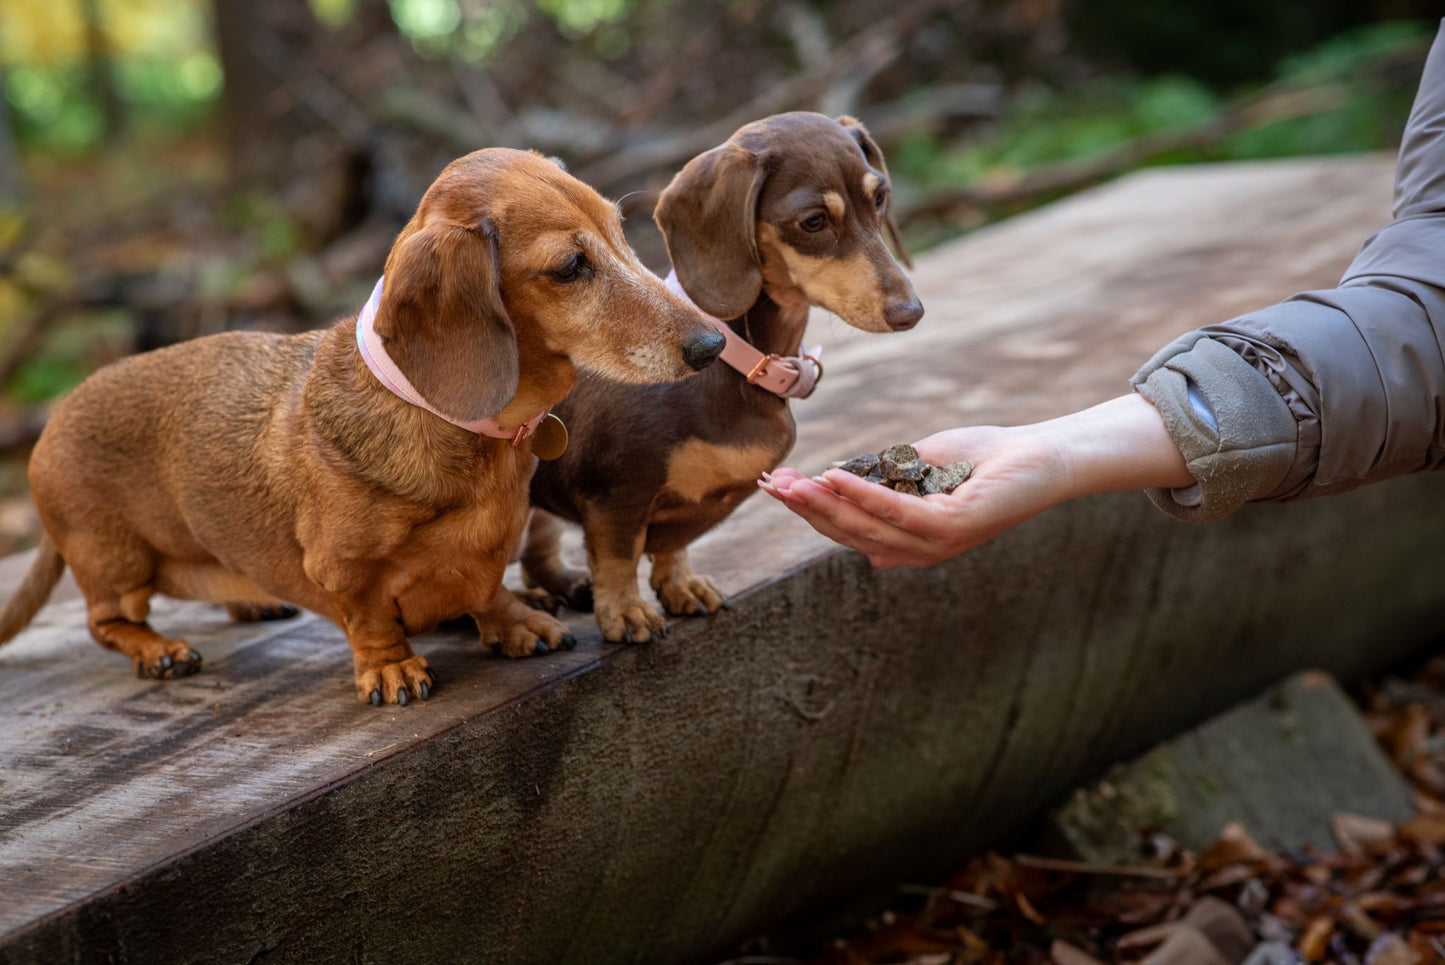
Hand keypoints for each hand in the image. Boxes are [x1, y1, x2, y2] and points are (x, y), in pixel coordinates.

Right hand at [759, 394, 1193, 568]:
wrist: (1043, 457)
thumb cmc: (986, 457)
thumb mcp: (920, 463)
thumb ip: (882, 473)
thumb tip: (836, 476)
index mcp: (909, 541)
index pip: (847, 530)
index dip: (809, 510)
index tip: (775, 485)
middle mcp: (919, 550)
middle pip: (848, 532)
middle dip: (805, 508)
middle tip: (770, 486)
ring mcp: (936, 543)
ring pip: (864, 527)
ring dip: (823, 503)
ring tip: (791, 482)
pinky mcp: (953, 526)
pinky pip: (897, 511)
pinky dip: (862, 494)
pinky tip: (833, 476)